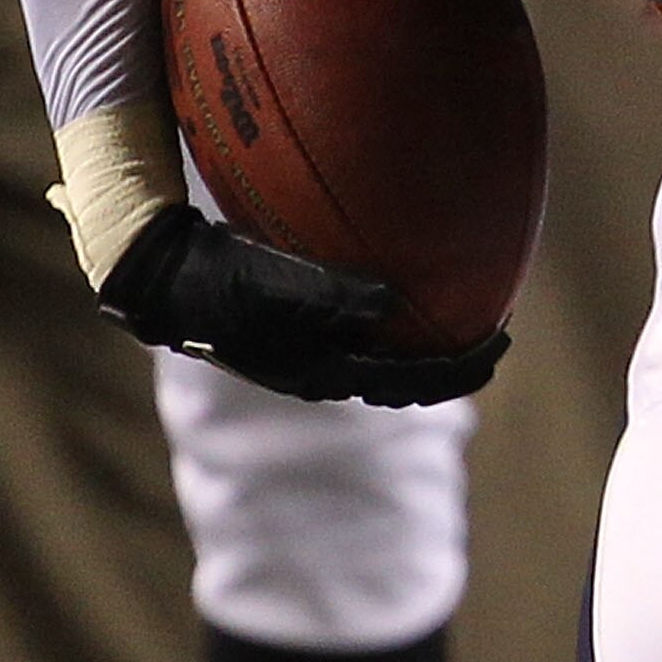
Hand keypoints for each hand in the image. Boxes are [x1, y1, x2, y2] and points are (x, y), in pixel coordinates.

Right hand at [98, 206, 504, 405]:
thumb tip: (393, 302)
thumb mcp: (270, 284)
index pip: (405, 383)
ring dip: (424, 343)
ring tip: (465, 317)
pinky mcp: (299, 326)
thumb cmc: (215, 279)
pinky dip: (393, 319)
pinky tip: (409, 286)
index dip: (455, 370)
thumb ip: (329, 295)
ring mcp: (309, 351)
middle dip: (449, 362)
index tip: (499, 349)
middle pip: (401, 378)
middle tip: (495, 338)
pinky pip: (362, 328)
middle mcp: (321, 369)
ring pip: (382, 356)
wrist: (162, 278)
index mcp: (321, 371)